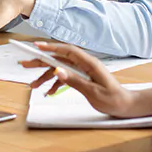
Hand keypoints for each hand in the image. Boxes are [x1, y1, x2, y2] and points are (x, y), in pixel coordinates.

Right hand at [20, 42, 137, 117]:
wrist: (126, 105)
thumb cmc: (113, 99)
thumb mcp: (93, 92)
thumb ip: (75, 81)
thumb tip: (58, 71)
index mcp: (89, 63)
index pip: (67, 51)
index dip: (51, 47)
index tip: (36, 46)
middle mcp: (85, 64)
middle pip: (60, 59)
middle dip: (41, 61)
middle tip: (25, 63)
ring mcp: (83, 71)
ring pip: (60, 69)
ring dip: (46, 75)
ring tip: (32, 84)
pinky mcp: (83, 78)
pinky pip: (65, 77)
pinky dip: (55, 83)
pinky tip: (48, 91)